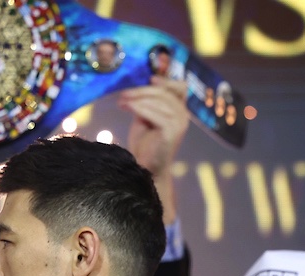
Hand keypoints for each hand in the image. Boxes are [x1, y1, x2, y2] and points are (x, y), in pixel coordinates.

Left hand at [118, 77, 187, 223]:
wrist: (145, 169)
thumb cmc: (145, 144)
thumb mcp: (146, 117)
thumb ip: (148, 102)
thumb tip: (143, 85)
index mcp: (180, 111)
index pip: (180, 88)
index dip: (166, 81)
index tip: (150, 78)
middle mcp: (183, 116)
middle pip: (164, 92)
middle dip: (142, 91)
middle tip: (123, 94)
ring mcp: (179, 124)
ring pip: (158, 101)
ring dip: (137, 98)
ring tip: (121, 101)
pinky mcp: (171, 131)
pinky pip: (154, 113)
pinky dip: (138, 107)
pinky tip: (126, 107)